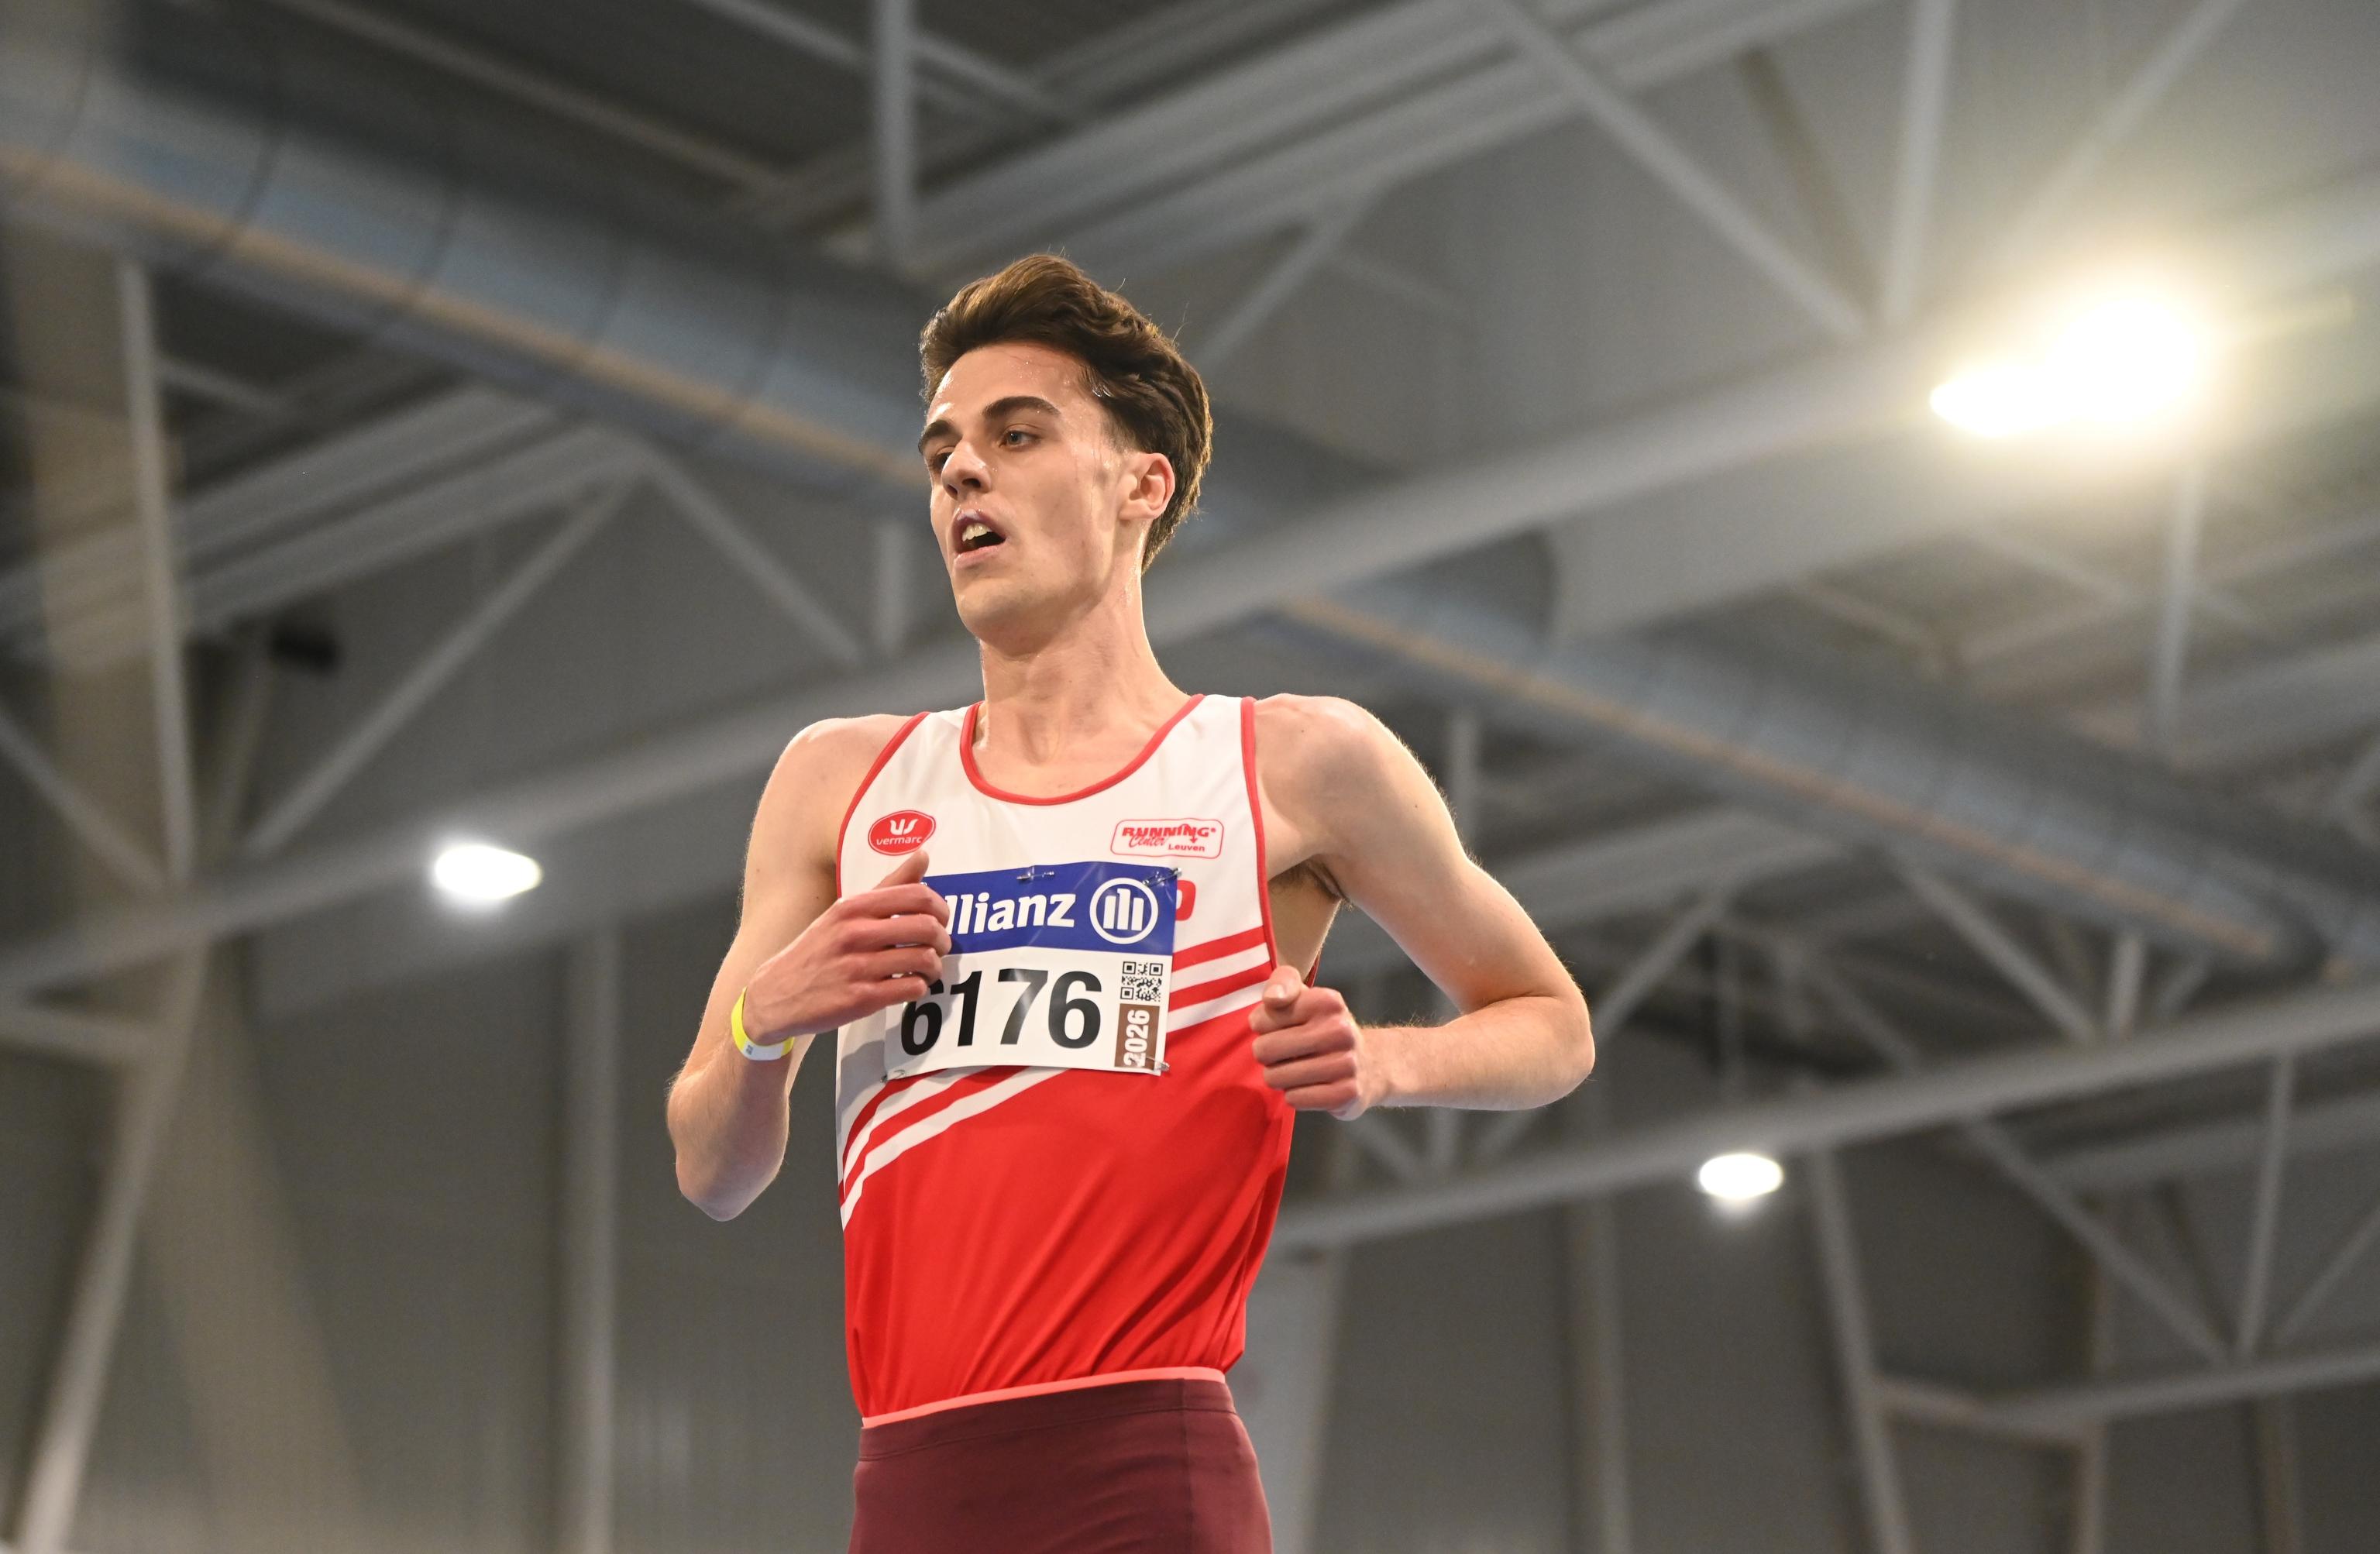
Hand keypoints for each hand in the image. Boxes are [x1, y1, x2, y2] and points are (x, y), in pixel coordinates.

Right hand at [745, 851, 949, 1037]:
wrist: (776, 994)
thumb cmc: (817, 950)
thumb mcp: (844, 913)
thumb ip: (888, 886)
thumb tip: (923, 855)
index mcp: (853, 907)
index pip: (917, 895)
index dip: (941, 907)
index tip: (941, 919)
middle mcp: (855, 933)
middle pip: (927, 927)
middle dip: (943, 940)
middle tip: (939, 947)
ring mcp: (858, 967)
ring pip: (924, 960)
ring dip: (935, 967)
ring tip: (927, 970)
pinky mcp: (861, 998)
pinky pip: (912, 988)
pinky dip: (920, 987)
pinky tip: (911, 985)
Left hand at [1249, 965, 1377, 1119]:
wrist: (1372, 1063)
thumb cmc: (1325, 1028)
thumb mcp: (1307, 997)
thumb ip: (1282, 983)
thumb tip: (1271, 998)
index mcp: (1326, 1002)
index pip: (1262, 1018)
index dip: (1262, 1026)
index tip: (1278, 1027)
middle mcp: (1339, 1030)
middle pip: (1265, 1050)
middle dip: (1266, 1054)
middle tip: (1281, 1053)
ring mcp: (1346, 1064)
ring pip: (1276, 1078)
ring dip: (1279, 1077)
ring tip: (1296, 1069)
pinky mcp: (1346, 1094)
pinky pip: (1294, 1099)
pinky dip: (1295, 1094)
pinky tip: (1309, 1085)